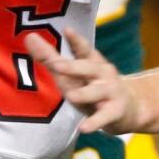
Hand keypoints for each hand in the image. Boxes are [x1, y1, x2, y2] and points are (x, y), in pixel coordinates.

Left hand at [25, 28, 142, 134]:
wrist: (129, 108)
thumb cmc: (93, 86)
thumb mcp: (73, 72)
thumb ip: (51, 56)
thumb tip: (29, 37)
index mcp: (92, 61)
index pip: (83, 48)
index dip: (76, 40)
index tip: (67, 29)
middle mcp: (102, 73)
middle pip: (87, 68)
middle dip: (72, 67)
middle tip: (56, 65)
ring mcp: (110, 92)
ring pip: (96, 92)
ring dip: (84, 94)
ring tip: (71, 96)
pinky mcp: (115, 111)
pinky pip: (103, 118)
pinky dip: (94, 122)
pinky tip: (84, 128)